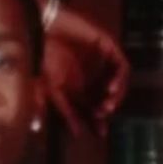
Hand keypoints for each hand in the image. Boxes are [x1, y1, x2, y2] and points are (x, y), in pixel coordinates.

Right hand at [41, 4, 129, 136]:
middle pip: (107, 97)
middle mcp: (92, 75)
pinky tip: (111, 88)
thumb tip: (76, 134)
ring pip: (117, 83)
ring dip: (116, 96)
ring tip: (107, 105)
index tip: (100, 133)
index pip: (92, 108)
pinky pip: (121, 66)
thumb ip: (65, 111)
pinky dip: (120, 78)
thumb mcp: (51, 90)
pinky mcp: (107, 47)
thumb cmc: (42, 58)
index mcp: (77, 87)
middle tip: (101, 116)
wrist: (42, 29)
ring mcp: (101, 61)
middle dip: (106, 110)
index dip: (97, 121)